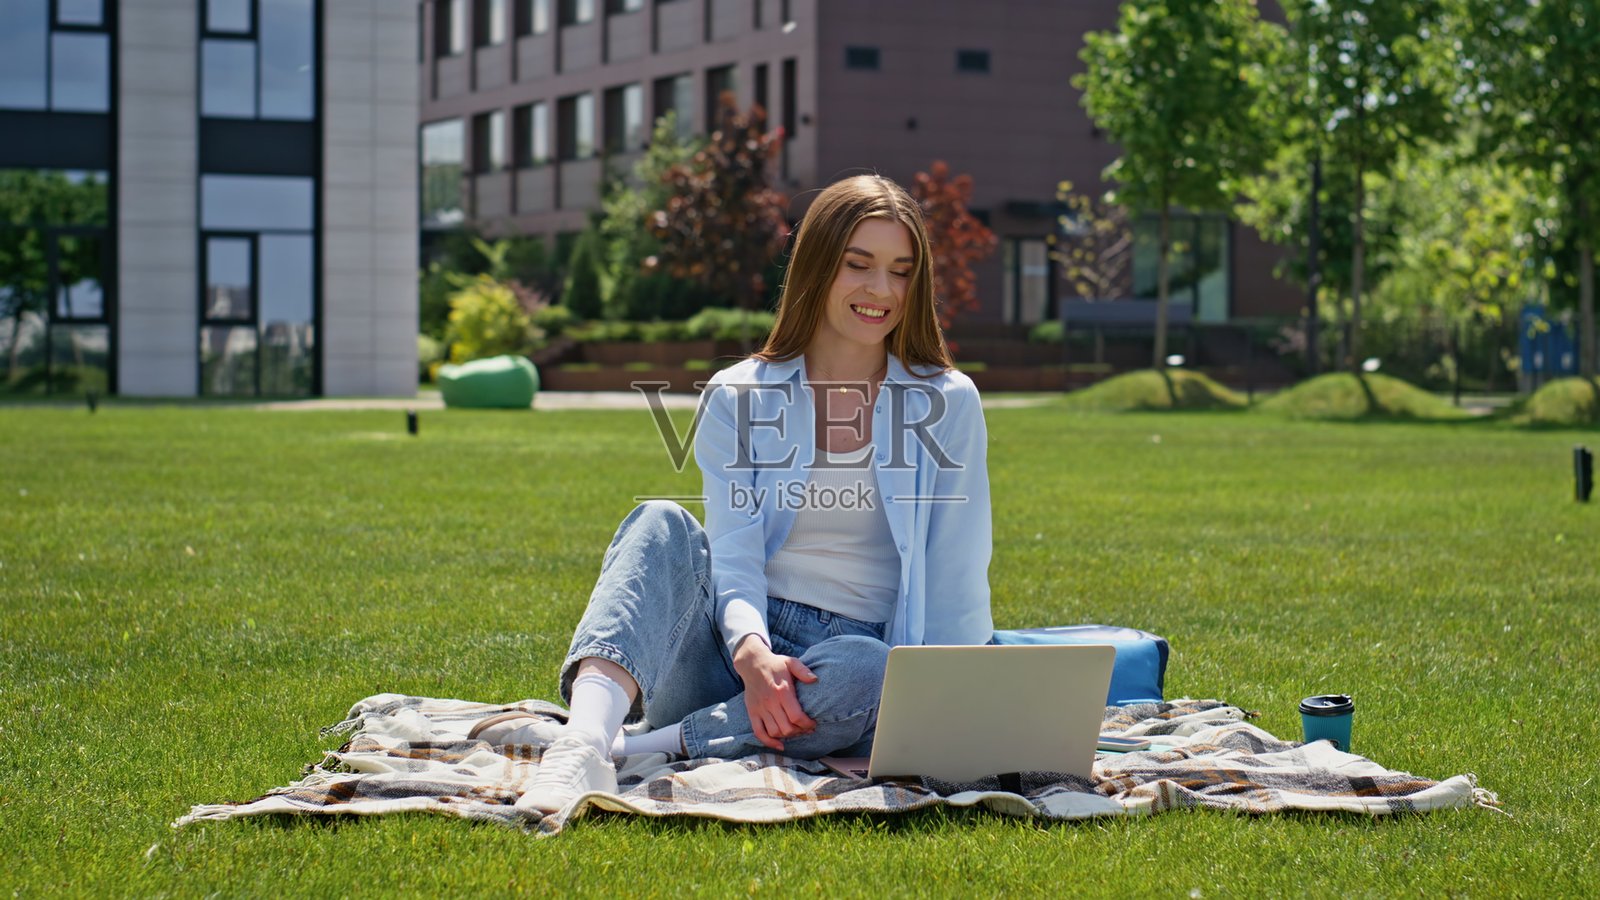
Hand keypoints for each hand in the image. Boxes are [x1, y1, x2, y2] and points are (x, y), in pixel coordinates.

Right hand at [732, 636, 818, 751]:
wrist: (752, 663)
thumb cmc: (775, 664)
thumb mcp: (791, 662)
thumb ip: (803, 670)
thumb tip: (815, 679)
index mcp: (782, 691)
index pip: (796, 716)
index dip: (807, 724)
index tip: (813, 724)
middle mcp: (770, 702)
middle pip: (787, 727)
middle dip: (800, 732)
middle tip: (807, 729)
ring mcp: (760, 709)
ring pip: (775, 732)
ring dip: (787, 736)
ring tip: (795, 731)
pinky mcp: (753, 713)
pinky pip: (759, 733)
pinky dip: (769, 742)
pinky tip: (780, 744)